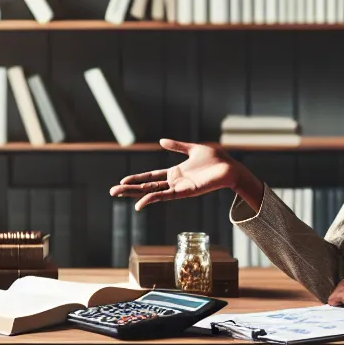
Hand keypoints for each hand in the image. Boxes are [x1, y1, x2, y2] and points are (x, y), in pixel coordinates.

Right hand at [109, 138, 261, 210]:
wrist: (231, 168)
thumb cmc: (216, 160)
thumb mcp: (193, 149)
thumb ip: (177, 146)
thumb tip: (161, 141)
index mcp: (175, 173)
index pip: (150, 177)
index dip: (137, 179)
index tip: (122, 181)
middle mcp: (174, 182)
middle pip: (147, 186)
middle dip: (129, 189)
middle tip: (112, 191)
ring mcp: (178, 189)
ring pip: (151, 192)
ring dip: (134, 194)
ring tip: (118, 193)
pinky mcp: (185, 192)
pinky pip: (165, 196)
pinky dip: (151, 200)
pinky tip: (139, 204)